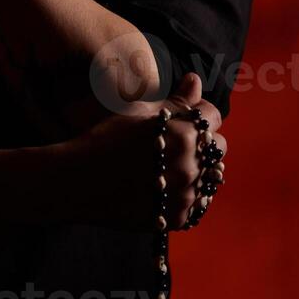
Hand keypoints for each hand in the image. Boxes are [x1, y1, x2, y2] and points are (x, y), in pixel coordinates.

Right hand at [64, 72, 227, 231]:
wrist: (79, 181)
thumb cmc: (106, 139)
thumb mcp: (139, 112)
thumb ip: (175, 99)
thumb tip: (195, 79)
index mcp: (185, 133)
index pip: (215, 116)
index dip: (200, 113)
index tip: (185, 118)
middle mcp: (191, 165)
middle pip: (220, 148)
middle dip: (204, 141)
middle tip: (178, 142)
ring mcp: (186, 195)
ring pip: (211, 177)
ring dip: (198, 169)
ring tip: (170, 166)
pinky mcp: (178, 218)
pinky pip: (198, 203)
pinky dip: (187, 194)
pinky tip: (166, 186)